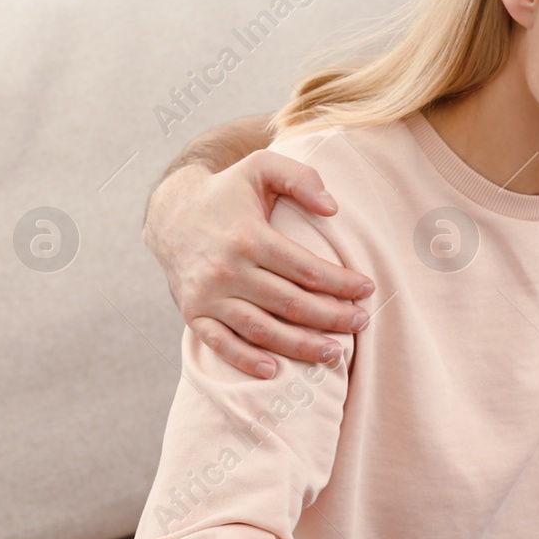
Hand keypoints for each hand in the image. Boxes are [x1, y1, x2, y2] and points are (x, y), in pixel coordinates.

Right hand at [143, 152, 373, 376]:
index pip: (306, 268)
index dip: (341, 283)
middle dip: (332, 317)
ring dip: (301, 346)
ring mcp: (208, 295)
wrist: (171, 212)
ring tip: (334, 353)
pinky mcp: (193, 312)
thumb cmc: (228, 193)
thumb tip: (333, 208)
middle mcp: (226, 268)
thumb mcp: (261, 167)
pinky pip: (220, 344)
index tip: (367, 289)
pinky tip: (273, 371)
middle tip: (361, 322)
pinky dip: (245, 360)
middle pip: (290, 303)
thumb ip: (300, 177)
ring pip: (262, 330)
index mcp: (248, 236)